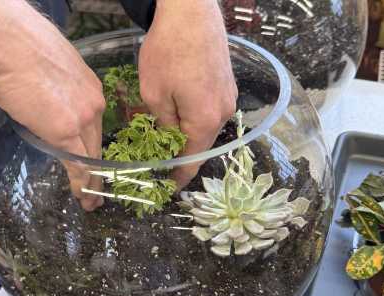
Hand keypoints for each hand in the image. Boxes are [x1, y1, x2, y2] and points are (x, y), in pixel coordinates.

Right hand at [0, 0, 104, 209]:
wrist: (3, 40)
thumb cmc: (16, 44)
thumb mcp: (48, 67)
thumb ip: (55, 88)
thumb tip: (42, 100)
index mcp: (90, 86)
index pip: (94, 123)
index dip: (92, 146)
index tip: (92, 162)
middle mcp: (94, 103)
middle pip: (97, 144)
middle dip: (97, 169)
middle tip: (96, 191)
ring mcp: (82, 118)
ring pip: (92, 158)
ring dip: (92, 184)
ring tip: (89, 202)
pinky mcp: (66, 132)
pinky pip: (79, 165)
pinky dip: (81, 185)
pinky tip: (81, 197)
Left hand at [138, 0, 237, 188]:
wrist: (191, 8)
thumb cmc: (168, 50)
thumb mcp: (154, 95)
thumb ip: (163, 126)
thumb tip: (169, 143)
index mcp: (205, 122)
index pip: (193, 162)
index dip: (178, 178)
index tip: (166, 188)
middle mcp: (223, 114)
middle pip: (201, 146)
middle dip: (180, 156)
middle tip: (158, 161)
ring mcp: (228, 98)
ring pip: (205, 128)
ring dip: (186, 135)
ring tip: (163, 135)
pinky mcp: (227, 84)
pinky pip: (209, 111)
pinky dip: (194, 118)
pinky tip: (177, 111)